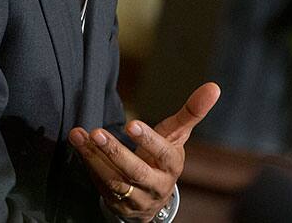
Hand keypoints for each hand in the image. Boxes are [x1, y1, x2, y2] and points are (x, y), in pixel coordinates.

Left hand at [69, 82, 220, 221]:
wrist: (153, 197)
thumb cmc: (163, 157)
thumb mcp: (176, 136)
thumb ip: (191, 112)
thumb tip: (214, 86)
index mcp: (172, 165)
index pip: (163, 154)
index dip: (149, 140)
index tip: (131, 123)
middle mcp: (156, 184)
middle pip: (136, 171)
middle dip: (115, 152)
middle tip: (97, 132)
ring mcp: (137, 197)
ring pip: (114, 180)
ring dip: (93, 157)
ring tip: (78, 135)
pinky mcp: (118, 204)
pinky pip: (101, 186)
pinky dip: (88, 165)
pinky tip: (78, 146)